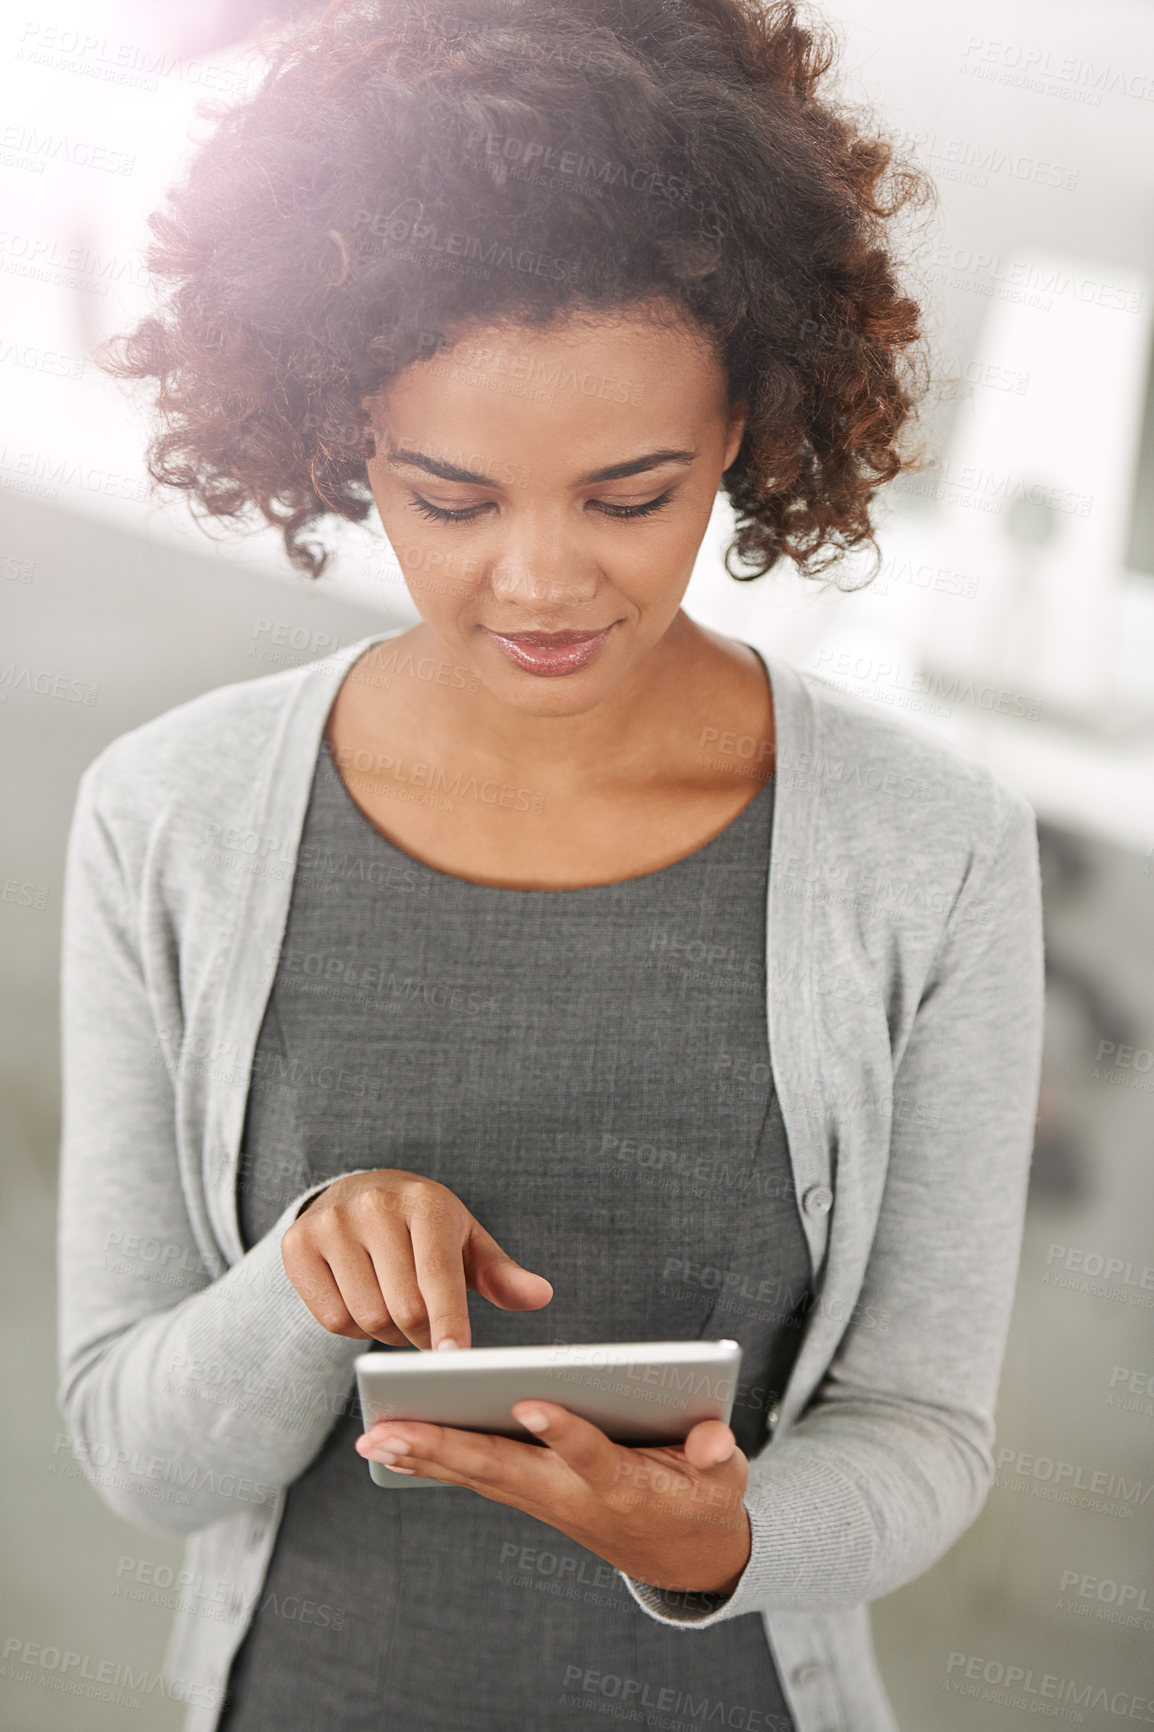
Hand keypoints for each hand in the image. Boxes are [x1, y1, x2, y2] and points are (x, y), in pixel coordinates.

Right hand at [281, 1170, 552, 1349]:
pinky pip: (331, 1317)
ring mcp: (330, 1222)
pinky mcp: (296, 1244)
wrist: (359, 1191)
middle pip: (402, 1307)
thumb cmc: (424, 1226)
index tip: (455, 1360)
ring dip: (387, 1333)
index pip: (438, 1276)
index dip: (449, 1323)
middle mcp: (374, 1205)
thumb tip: (541, 1295)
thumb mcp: (466, 1240)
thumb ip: (501, 1273)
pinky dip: (351, 1325)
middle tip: (428, 1332)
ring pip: (365, 1317)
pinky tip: (362, 1299)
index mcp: (424, 1201)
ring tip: (396, 1311)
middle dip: (420, 1335)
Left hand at [355, 1403, 752, 1597]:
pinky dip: (436, 1462)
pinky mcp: (533, 1497)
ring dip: (427, 1457)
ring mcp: (547, 1502)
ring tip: (375, 1437)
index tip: (530, 1402)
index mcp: (625, 1486)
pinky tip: (395, 1447)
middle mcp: (573, 1498)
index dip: (563, 1433)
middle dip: (448, 1450)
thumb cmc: (702, 1500)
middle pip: (506, 1472)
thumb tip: (713, 1438)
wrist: (685, 1558)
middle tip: (393, 1432)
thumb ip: (717, 1456)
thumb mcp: (724, 1481)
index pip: (591, 1457)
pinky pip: (478, 1478)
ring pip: (481, 1476)